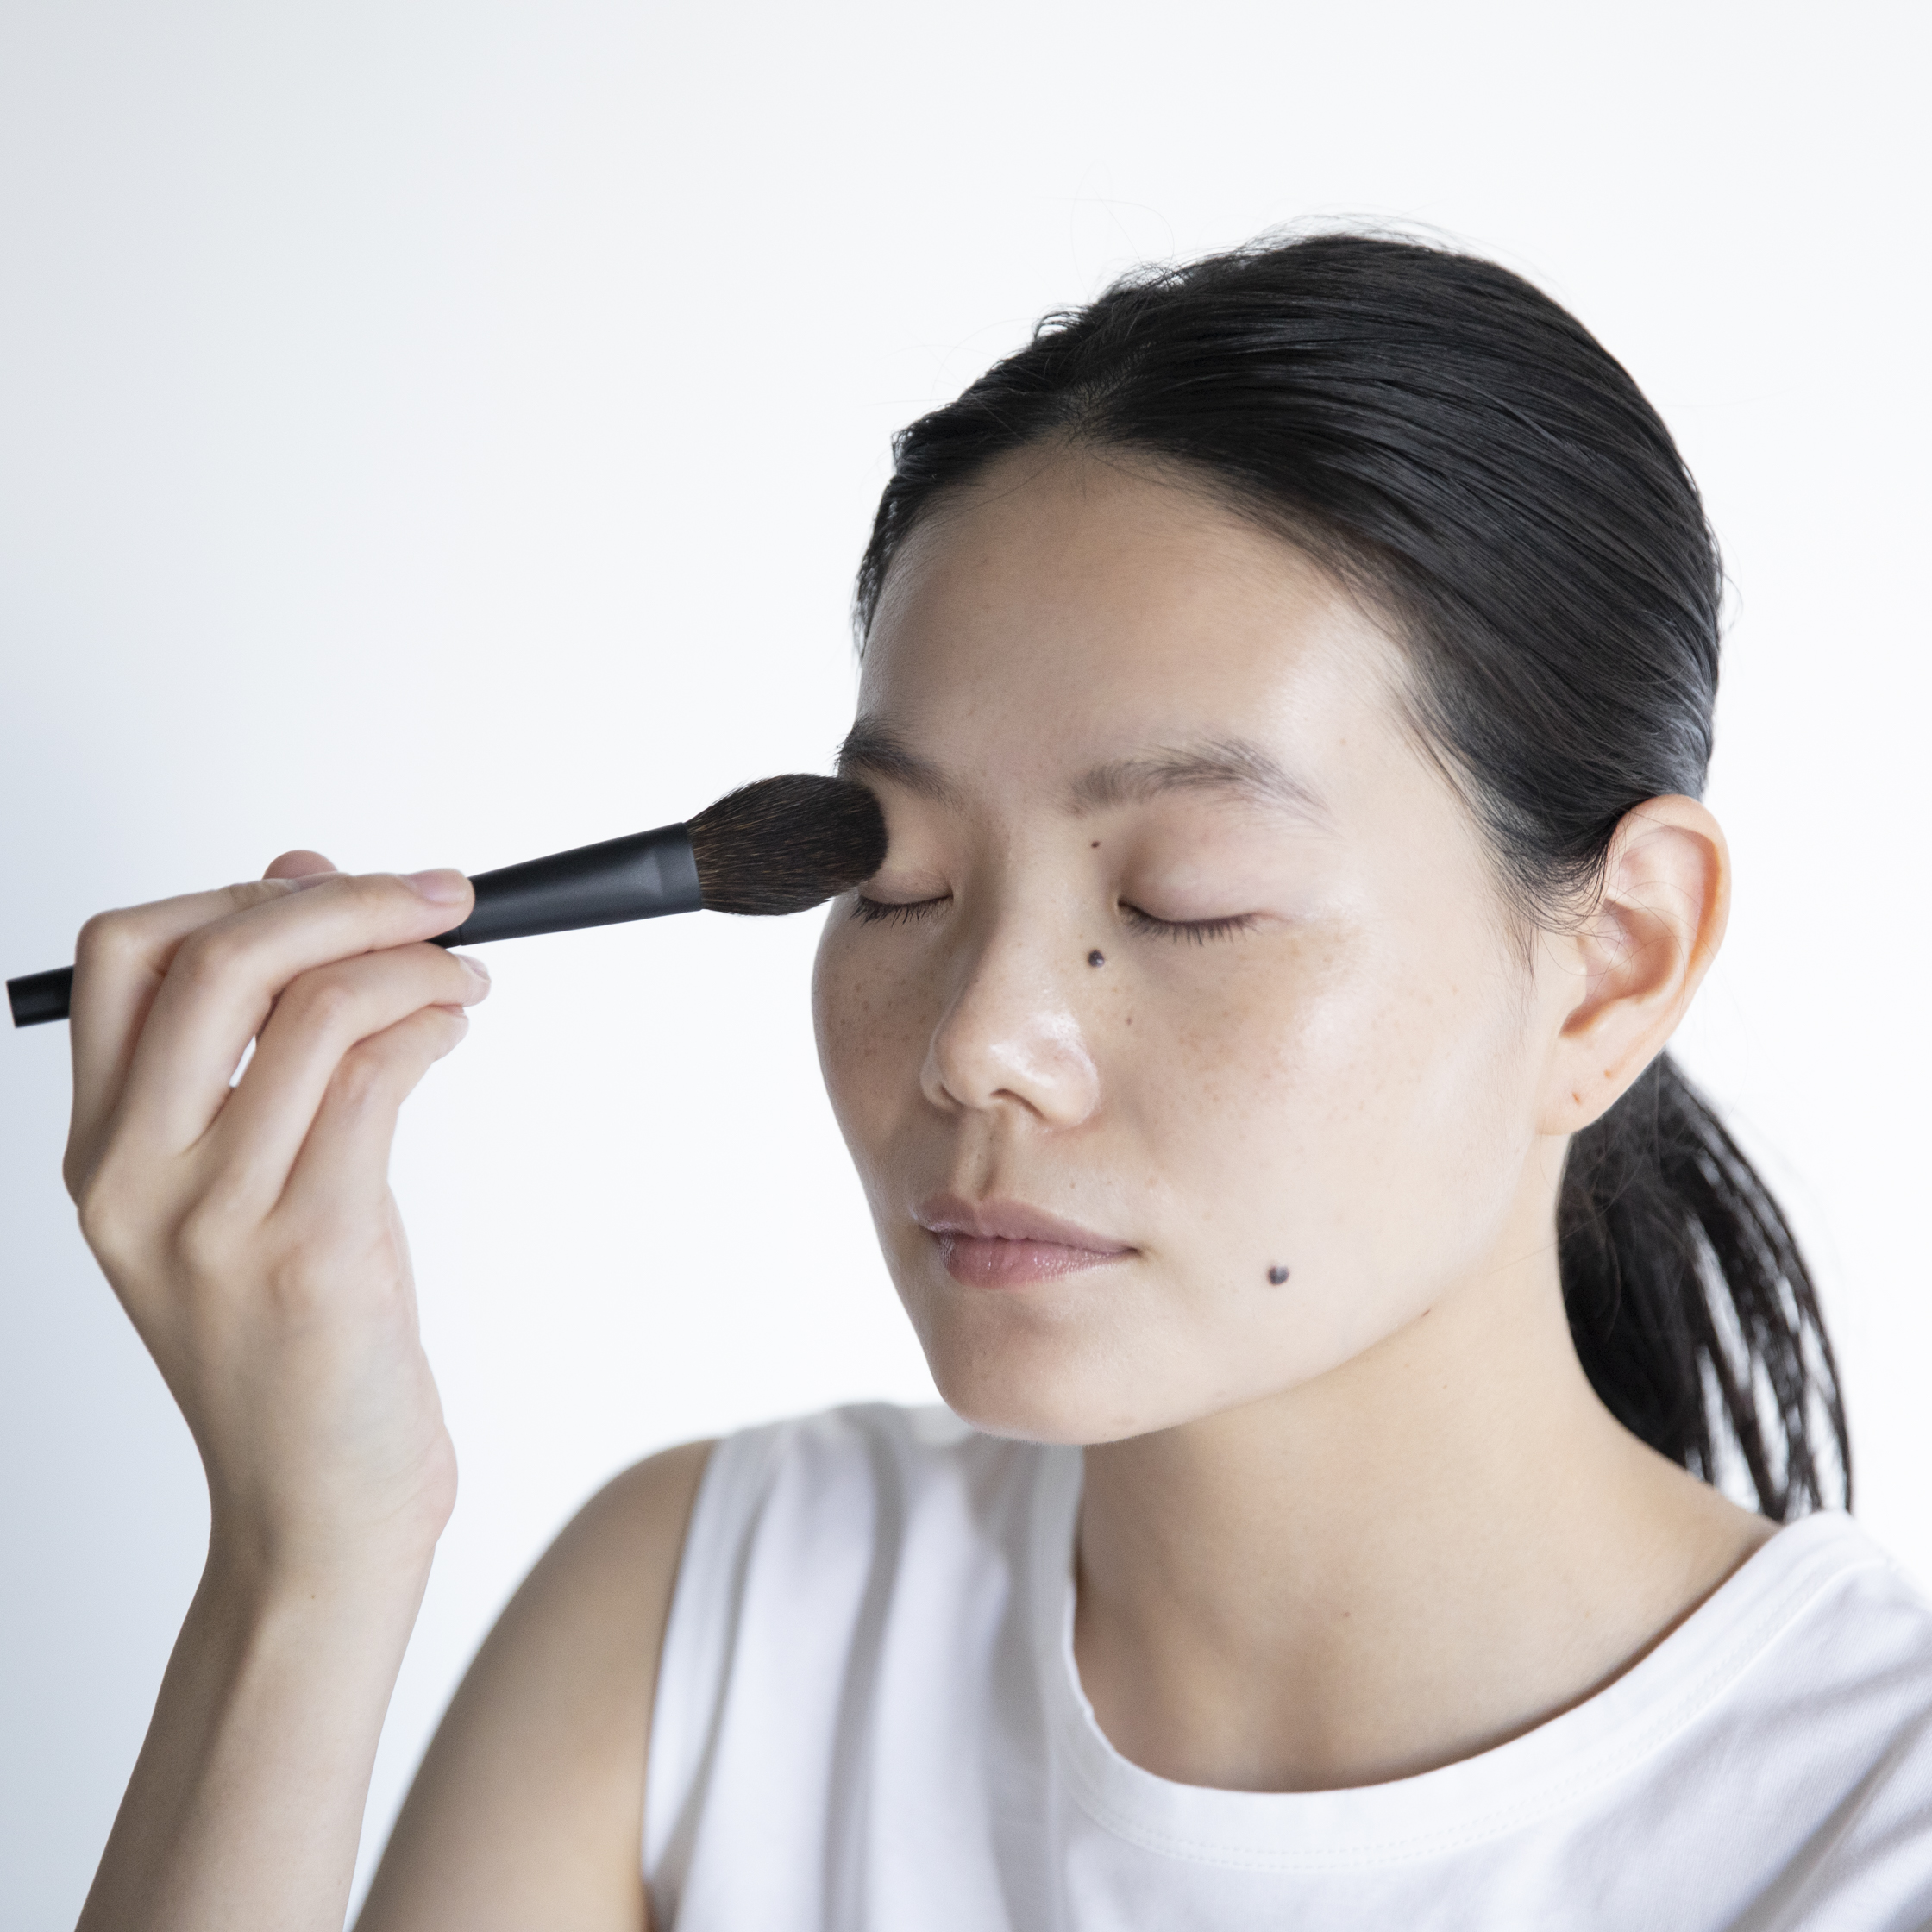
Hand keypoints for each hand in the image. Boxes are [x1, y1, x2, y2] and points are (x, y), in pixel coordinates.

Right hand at [63, 849, 489, 1593]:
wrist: (315, 1511)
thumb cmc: (295, 1345)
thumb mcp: (253, 1182)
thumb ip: (265, 1042)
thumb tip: (300, 877)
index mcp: (101, 1156)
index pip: (123, 956)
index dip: (234, 893)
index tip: (333, 886)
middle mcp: (134, 1183)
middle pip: (216, 959)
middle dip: (347, 901)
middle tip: (436, 897)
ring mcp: (216, 1221)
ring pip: (314, 1010)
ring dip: (413, 961)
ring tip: (462, 977)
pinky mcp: (310, 1254)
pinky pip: (378, 1080)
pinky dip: (431, 1024)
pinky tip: (454, 1028)